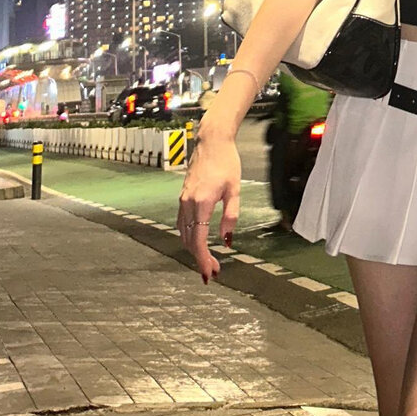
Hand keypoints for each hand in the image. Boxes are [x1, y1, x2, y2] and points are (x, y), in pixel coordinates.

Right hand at [176, 131, 240, 283]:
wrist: (212, 142)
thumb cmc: (226, 162)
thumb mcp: (235, 189)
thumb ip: (231, 215)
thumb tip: (227, 240)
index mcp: (201, 203)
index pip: (199, 241)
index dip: (203, 259)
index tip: (210, 273)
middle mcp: (187, 204)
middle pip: (190, 241)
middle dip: (200, 258)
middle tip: (213, 271)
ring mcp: (182, 201)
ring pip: (184, 234)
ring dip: (194, 249)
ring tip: (208, 260)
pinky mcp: (182, 197)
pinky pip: (182, 224)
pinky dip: (189, 237)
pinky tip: (198, 241)